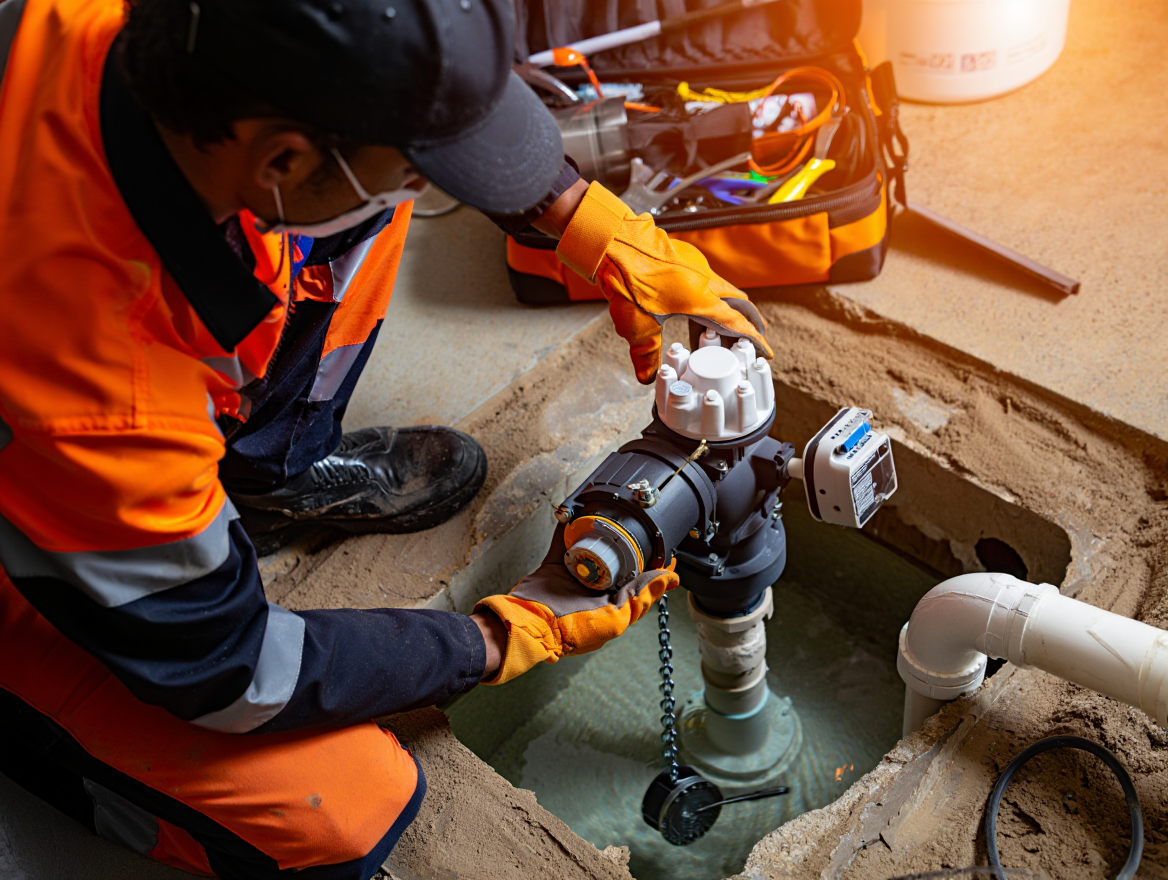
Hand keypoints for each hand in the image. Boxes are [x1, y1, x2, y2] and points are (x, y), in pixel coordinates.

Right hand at [474, 525, 676, 683]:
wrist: (528, 625)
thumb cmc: (570, 630)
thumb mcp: (614, 619)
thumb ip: (640, 598)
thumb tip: (670, 579)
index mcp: (611, 603)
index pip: (638, 582)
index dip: (651, 564)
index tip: (663, 546)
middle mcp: (595, 590)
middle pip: (617, 561)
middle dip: (627, 543)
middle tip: (638, 525)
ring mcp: (574, 577)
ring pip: (591, 548)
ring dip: (599, 533)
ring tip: (609, 517)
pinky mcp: (554, 566)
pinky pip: (563, 543)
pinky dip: (568, 528)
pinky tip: (576, 515)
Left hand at [549, 181, 772, 383]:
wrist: (613, 240)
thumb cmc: (626, 279)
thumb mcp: (637, 325)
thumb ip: (646, 353)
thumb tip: (648, 376)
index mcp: (702, 299)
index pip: (737, 323)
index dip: (753, 339)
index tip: (765, 350)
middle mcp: (706, 279)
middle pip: (739, 302)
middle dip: (749, 320)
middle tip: (752, 335)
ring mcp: (696, 264)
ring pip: (724, 288)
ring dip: (728, 307)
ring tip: (720, 327)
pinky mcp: (684, 256)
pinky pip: (708, 278)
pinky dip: (711, 294)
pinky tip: (694, 303)